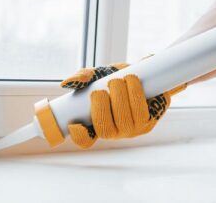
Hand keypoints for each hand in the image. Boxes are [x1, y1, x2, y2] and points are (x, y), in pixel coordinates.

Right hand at [60, 62, 184, 148]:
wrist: (147, 74)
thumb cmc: (120, 78)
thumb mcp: (100, 74)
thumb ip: (85, 77)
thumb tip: (68, 82)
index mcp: (97, 124)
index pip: (85, 140)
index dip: (79, 136)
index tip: (75, 123)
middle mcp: (114, 131)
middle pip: (104, 129)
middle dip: (102, 107)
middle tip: (104, 87)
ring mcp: (131, 129)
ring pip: (124, 121)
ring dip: (120, 97)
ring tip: (119, 80)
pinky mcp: (147, 122)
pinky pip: (141, 113)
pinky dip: (135, 94)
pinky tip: (132, 81)